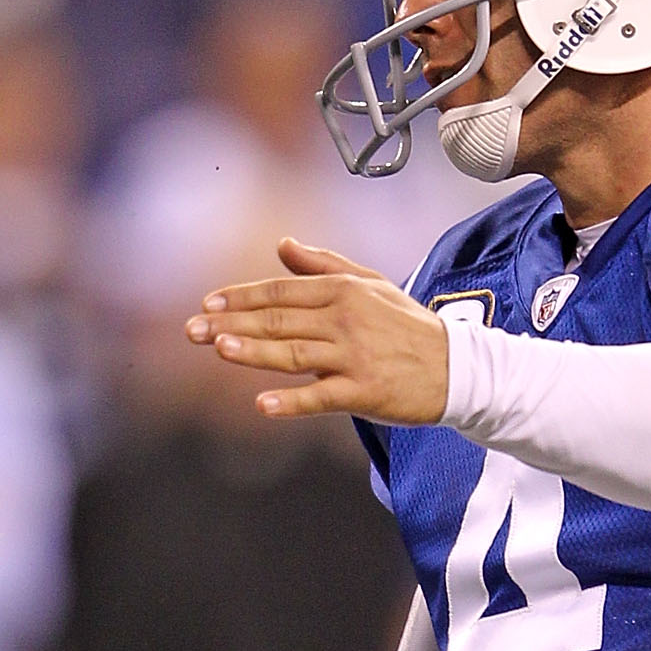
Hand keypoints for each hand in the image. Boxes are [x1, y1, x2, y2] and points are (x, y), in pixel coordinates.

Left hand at [186, 239, 450, 425]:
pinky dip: (291, 402)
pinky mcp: (364, 392)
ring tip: (219, 350)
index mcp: (343, 291)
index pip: (281, 291)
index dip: (241, 297)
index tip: (207, 306)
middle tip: (192, 331)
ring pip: (294, 353)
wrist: (457, 368)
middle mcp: (345, 320)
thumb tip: (283, 245)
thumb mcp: (371, 284)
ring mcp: (354, 357)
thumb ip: (324, 264)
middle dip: (232, 324)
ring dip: (254, 352)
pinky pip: (321, 397)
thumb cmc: (409, 326)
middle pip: (279, 320)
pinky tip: (262, 405)